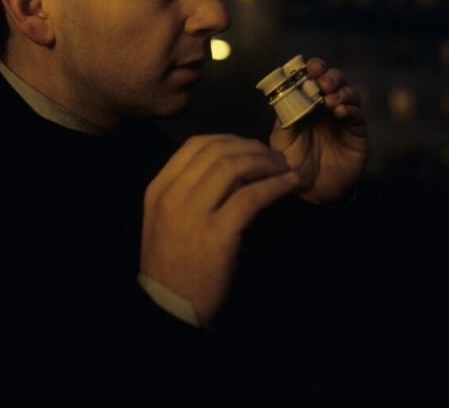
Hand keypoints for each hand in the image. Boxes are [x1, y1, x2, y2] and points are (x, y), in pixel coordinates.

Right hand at [140, 135, 299, 324]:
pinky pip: (252, 197)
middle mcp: (173, 196)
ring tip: (283, 169)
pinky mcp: (218, 234)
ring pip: (235, 167)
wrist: (169, 308)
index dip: (230, 139)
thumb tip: (231, 165)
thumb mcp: (168, 220)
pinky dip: (275, 186)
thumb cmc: (173, 265)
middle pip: (219, 151)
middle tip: (274, 158)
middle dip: (253, 148)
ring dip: (266, 163)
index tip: (250, 148)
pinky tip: (288, 185)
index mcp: (160, 189)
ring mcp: (194, 214)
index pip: (196, 145)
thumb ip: (190, 190)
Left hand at [269, 58, 366, 204]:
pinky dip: (350, 109)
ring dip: (341, 91)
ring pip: (349, 92)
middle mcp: (326, 105)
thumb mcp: (282, 141)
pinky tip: (340, 112)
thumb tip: (284, 96)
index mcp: (307, 102)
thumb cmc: (294, 163)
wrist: (314, 191)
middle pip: (335, 79)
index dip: (313, 68)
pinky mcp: (357, 131)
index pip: (312, 77)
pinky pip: (358, 114)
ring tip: (330, 100)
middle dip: (330, 76)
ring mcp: (343, 117)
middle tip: (322, 82)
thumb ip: (284, 119)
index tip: (309, 67)